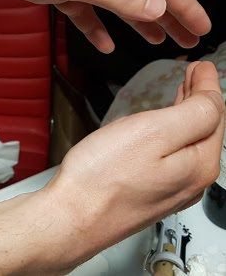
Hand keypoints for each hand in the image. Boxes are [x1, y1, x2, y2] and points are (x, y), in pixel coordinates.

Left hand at [0, 0, 210, 52]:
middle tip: (187, 39)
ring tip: (156, 41)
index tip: (202, 28)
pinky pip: (83, 10)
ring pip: (115, 2)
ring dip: (137, 22)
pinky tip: (103, 42)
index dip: (185, 5)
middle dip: (168, 16)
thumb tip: (159, 6)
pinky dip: (95, 26)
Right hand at [48, 61, 223, 262]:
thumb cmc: (102, 177)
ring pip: (188, 144)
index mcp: (198, 163)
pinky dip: (172, 134)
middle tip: (196, 76)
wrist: (72, 216)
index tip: (203, 66)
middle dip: (201, 99)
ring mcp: (171, 190)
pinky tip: (160, 129)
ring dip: (187, 115)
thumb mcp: (152, 131)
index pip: (215, 113)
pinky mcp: (150, 194)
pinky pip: (172, 158)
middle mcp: (191, 181)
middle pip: (205, 130)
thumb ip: (192, 113)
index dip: (208, 84)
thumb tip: (212, 97)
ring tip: (182, 96)